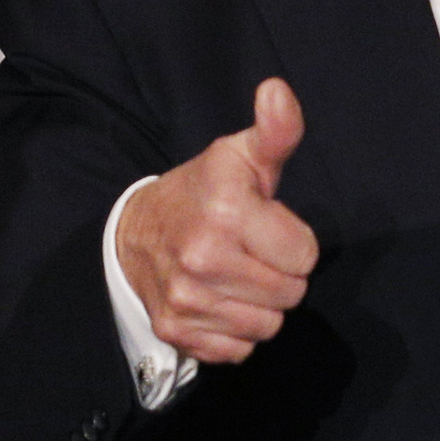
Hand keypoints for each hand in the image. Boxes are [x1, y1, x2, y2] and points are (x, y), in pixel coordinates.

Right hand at [117, 79, 318, 363]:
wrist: (133, 233)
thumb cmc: (202, 192)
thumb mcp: (240, 156)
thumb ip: (275, 132)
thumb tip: (279, 91)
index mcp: (227, 213)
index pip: (306, 255)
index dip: (292, 241)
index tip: (265, 227)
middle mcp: (203, 259)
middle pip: (292, 294)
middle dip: (280, 274)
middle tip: (250, 252)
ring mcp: (187, 300)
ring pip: (269, 325)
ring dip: (260, 304)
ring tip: (234, 275)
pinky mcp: (177, 331)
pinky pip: (239, 349)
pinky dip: (234, 331)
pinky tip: (217, 301)